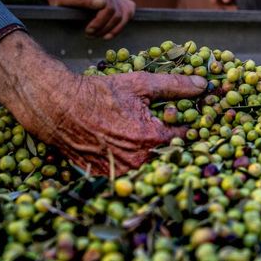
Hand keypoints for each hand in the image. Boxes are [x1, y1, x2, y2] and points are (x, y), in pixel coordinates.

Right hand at [0, 31, 206, 174]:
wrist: (57, 108)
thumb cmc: (98, 94)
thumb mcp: (140, 84)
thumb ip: (175, 86)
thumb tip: (203, 85)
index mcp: (151, 139)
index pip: (186, 137)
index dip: (191, 125)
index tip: (191, 117)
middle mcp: (138, 161)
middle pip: (169, 154)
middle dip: (174, 142)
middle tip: (169, 128)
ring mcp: (121, 171)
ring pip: (149, 164)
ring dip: (153, 152)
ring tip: (145, 135)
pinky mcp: (107, 176)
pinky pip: (129, 171)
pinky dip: (133, 160)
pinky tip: (126, 144)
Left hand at [44, 0, 135, 38]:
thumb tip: (103, 2)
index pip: (109, 8)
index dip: (99, 22)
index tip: (88, 31)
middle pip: (117, 14)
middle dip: (104, 27)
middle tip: (90, 35)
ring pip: (125, 15)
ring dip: (113, 29)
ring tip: (99, 35)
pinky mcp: (119, 3)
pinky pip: (129, 13)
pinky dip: (122, 25)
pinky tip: (110, 31)